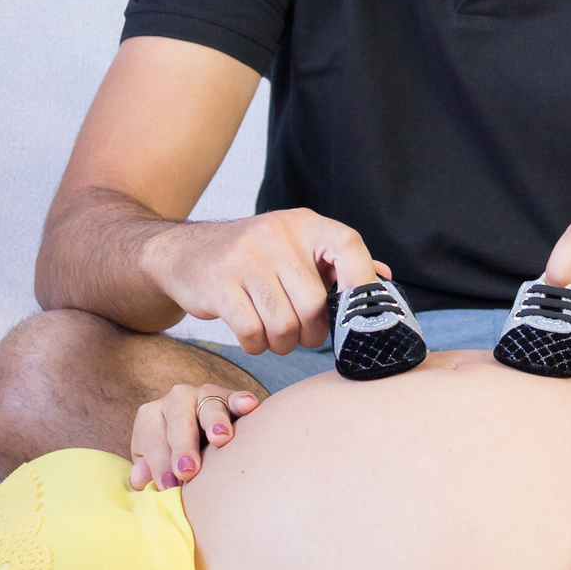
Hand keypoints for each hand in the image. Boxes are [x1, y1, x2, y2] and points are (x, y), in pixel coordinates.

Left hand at [130, 383, 261, 490]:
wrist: (194, 434)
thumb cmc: (170, 454)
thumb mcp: (152, 462)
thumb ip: (147, 471)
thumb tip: (139, 481)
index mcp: (150, 416)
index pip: (152, 439)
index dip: (159, 463)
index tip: (167, 486)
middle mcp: (176, 400)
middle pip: (179, 421)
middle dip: (183, 447)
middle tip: (188, 470)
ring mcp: (204, 394)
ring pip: (209, 406)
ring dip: (215, 422)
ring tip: (221, 438)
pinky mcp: (229, 396)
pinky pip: (236, 397)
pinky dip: (242, 400)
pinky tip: (249, 405)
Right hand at [139, 207, 389, 354]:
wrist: (186, 253)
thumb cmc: (254, 258)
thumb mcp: (295, 246)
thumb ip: (339, 262)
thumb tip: (385, 277)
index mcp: (304, 224)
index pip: (348, 245)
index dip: (362, 281)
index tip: (359, 312)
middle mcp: (277, 234)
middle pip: (314, 303)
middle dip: (313, 333)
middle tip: (304, 336)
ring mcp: (246, 258)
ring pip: (283, 324)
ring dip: (283, 344)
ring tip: (277, 338)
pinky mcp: (219, 284)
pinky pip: (252, 332)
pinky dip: (257, 345)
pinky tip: (254, 338)